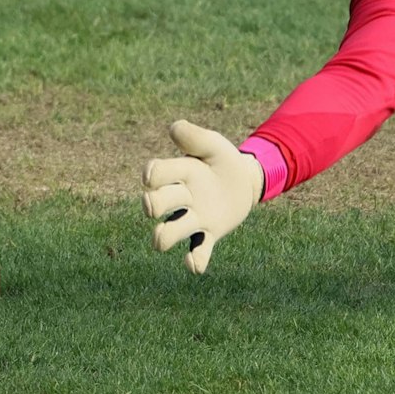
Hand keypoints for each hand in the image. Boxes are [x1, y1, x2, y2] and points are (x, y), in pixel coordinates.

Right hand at [142, 120, 263, 273]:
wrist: (244, 180)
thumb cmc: (221, 160)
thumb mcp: (213, 144)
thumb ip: (195, 136)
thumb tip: (173, 128)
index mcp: (177, 173)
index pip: (155, 174)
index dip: (150, 176)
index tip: (150, 177)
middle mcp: (180, 198)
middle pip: (155, 204)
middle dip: (152, 205)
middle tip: (152, 206)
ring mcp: (193, 218)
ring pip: (169, 233)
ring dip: (164, 236)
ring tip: (160, 239)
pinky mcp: (210, 233)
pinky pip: (199, 250)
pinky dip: (195, 259)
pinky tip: (195, 265)